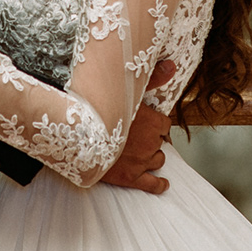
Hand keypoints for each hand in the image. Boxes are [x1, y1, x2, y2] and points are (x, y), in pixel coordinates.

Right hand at [101, 59, 178, 193]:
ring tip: (141, 150)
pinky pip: (152, 184)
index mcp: (153, 122)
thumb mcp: (127, 90)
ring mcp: (142, 162)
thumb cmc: (101, 110)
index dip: (157, 123)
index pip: (166, 124)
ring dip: (152, 156)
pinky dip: (159, 184)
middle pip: (161, 142)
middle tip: (139, 134)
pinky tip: (163, 183)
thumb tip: (172, 66)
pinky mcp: (131, 178)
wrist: (79, 137)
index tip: (149, 121)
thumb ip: (153, 79)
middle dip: (153, 138)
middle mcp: (151, 143)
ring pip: (158, 160)